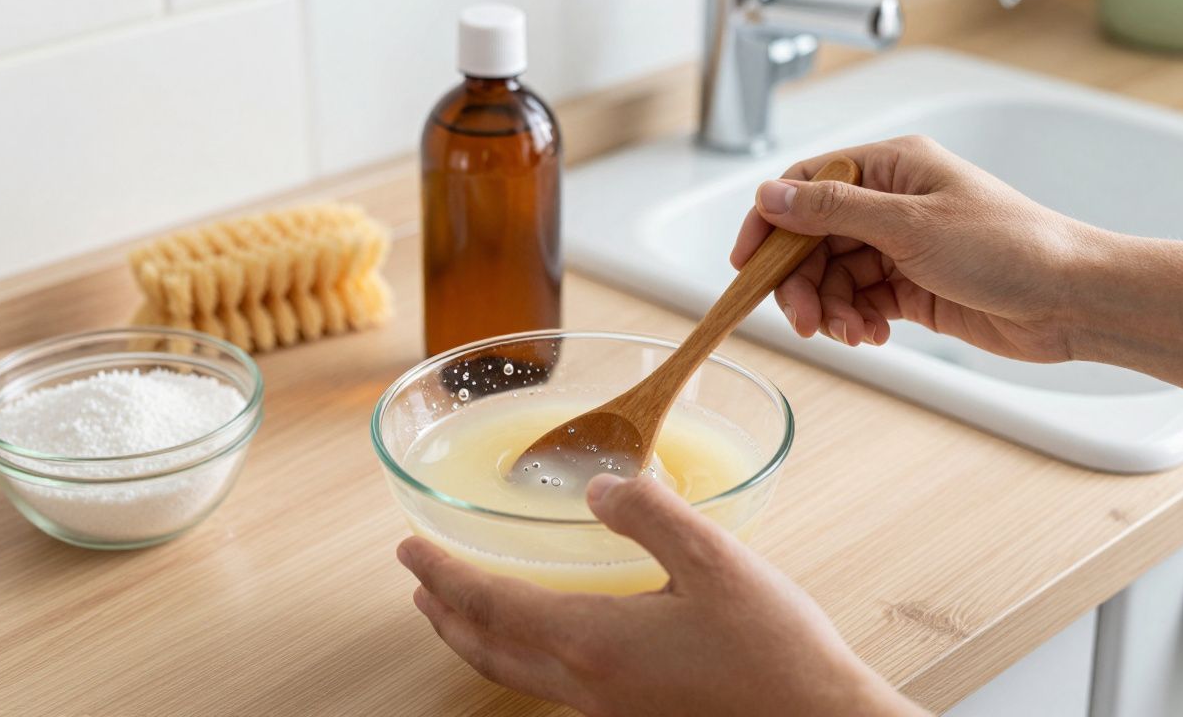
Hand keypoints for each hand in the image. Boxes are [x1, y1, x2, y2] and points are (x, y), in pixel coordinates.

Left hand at [397, 474, 925, 716]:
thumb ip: (649, 515)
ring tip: (458, 615)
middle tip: (415, 583)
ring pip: (515, 675)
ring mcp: (608, 710)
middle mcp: (587, 684)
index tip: (407, 550)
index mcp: (594, 641)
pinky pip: (550, 688)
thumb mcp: (716, 562)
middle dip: (443, 613)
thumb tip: (596, 489)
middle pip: (486, 650)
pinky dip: (518, 660)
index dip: (442, 574)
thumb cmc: (775, 652)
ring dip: (474, 640)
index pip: (490, 604)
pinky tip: (542, 645)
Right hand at [731, 135, 1093, 361]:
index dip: (770, 222)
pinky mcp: (910, 287)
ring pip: (832, 277)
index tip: (747, 263)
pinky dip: (854, 321)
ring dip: (829, 309)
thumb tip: (771, 195)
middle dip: (801, 282)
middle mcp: (891, 204)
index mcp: (891, 169)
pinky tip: (870, 336)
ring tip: (848, 334)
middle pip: (813, 239)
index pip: (807, 186)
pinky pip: (858, 302)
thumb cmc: (1009, 247)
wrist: (1069, 300)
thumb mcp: (910, 225)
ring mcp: (900, 246)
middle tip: (802, 319)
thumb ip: (833, 210)